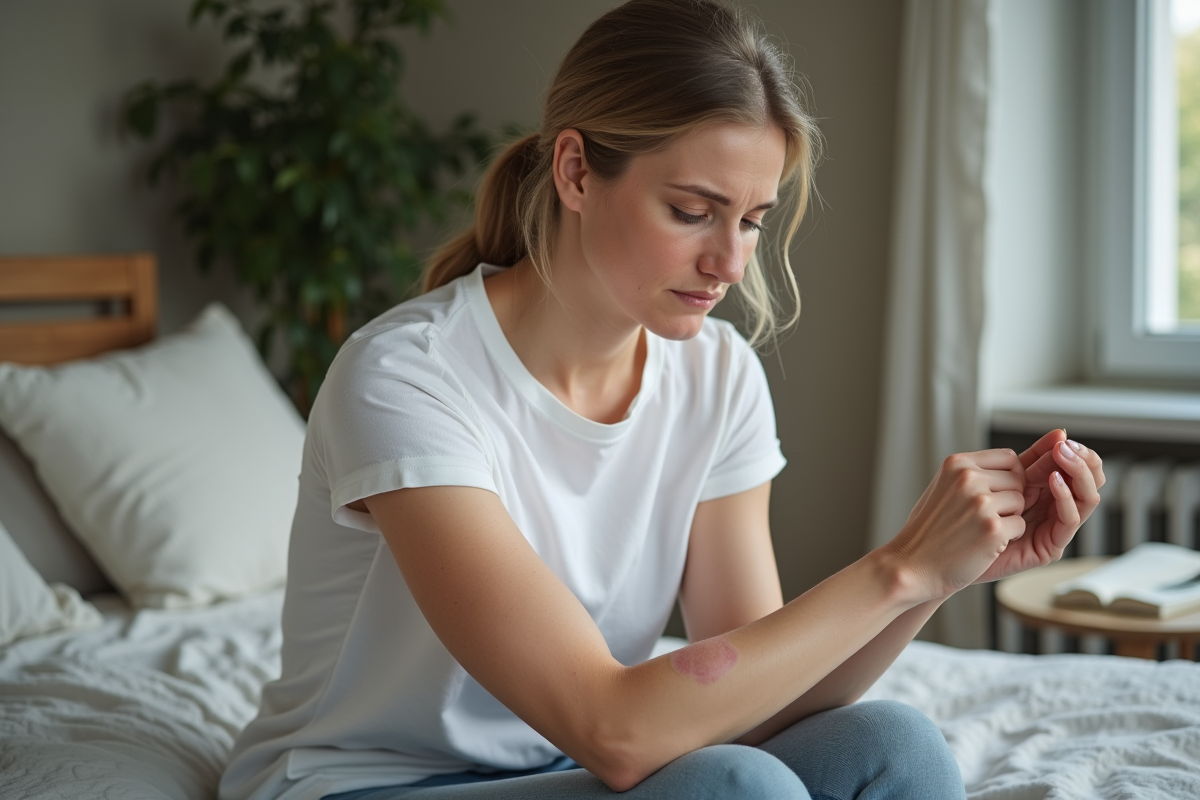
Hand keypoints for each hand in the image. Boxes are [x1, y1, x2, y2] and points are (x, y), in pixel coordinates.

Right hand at [883, 449, 1027, 600]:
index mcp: (956, 464)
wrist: (911, 565)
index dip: (1010, 476)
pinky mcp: (992, 529)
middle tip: (982, 517)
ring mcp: (980, 503)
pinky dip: (1007, 538)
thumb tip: (1013, 468)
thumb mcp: (943, 487)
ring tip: (979, 529)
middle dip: (1008, 499)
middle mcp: (967, 478)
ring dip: (1008, 518)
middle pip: (1017, 479)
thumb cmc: (927, 530)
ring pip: (1021, 501)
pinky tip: (983, 543)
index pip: (1008, 457)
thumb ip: (971, 474)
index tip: (998, 493)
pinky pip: (1020, 525)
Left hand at [971, 430, 1104, 583]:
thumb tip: (1058, 432)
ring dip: (1077, 473)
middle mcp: (1052, 508)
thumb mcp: (995, 480)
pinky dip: (1066, 497)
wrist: (940, 557)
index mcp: (1041, 490)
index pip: (1071, 466)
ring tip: (1063, 456)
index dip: (1070, 450)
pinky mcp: (1049, 546)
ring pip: (1086, 498)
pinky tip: (1054, 481)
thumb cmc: (961, 519)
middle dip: (1082, 459)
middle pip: (1087, 481)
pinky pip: (1070, 519)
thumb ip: (1024, 461)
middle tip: (1067, 446)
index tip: (1060, 436)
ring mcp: (1053, 528)